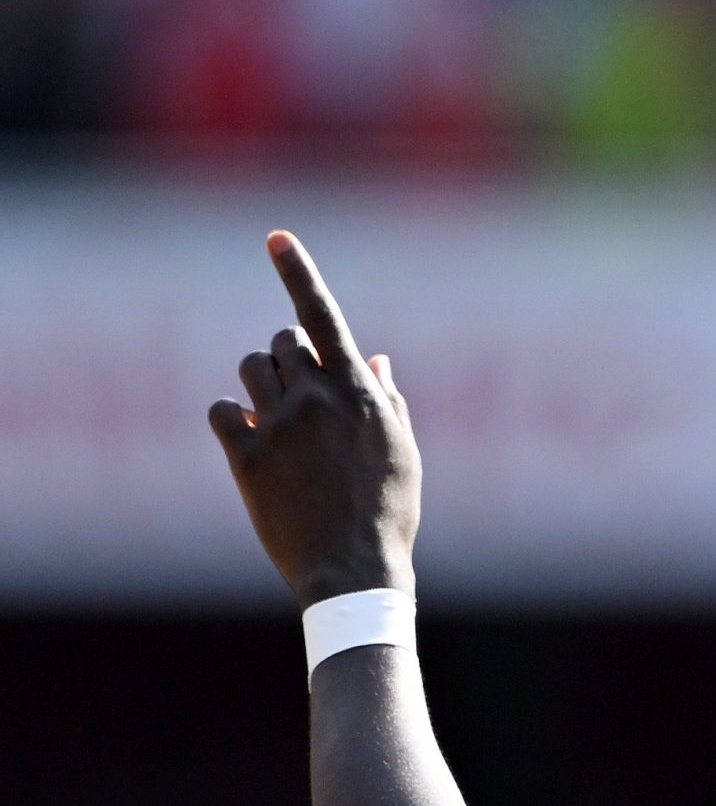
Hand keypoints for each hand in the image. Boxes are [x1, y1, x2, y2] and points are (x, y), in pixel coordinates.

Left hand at [209, 232, 420, 608]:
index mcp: (359, 393)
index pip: (323, 315)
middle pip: (282, 340)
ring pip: (250, 369)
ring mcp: (280, 425)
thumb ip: (386, 399)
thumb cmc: (390, 513)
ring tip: (277, 418)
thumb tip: (373, 358)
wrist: (355, 569)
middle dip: (286, 354)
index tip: (275, 237)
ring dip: (259, 383)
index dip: (298, 271)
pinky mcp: (248, 456)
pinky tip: (252, 443)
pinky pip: (222, 410)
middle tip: (298, 390)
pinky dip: (233, 419)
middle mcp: (316, 398)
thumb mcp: (403, 452)